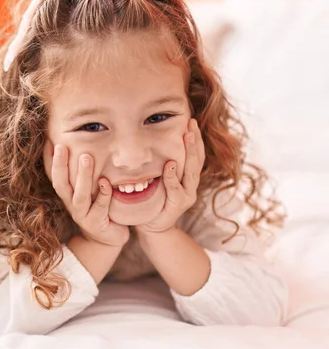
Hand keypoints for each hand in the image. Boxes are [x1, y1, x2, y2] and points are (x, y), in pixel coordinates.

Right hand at [51, 144, 129, 246]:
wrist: (107, 238)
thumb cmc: (98, 207)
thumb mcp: (88, 188)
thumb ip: (83, 171)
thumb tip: (83, 143)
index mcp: (66, 193)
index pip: (52, 174)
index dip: (48, 159)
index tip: (49, 140)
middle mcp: (70, 203)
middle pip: (60, 184)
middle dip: (60, 165)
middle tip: (63, 145)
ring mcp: (82, 214)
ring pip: (79, 195)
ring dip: (82, 176)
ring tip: (86, 157)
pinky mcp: (96, 223)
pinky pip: (99, 207)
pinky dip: (103, 194)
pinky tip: (105, 181)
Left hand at [137, 119, 204, 233]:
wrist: (152, 228)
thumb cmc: (152, 201)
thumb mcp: (157, 179)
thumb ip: (160, 165)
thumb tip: (152, 142)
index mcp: (187, 177)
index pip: (194, 154)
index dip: (194, 138)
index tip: (191, 121)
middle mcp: (190, 185)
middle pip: (196, 159)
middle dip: (195, 140)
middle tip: (192, 122)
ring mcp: (187, 195)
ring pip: (191, 170)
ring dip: (190, 152)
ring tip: (188, 135)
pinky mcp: (178, 205)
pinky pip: (176, 188)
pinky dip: (173, 176)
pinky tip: (170, 164)